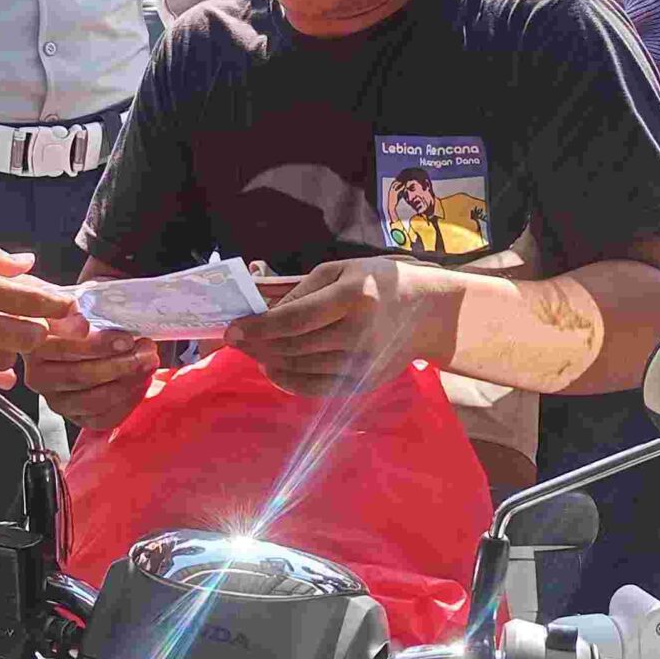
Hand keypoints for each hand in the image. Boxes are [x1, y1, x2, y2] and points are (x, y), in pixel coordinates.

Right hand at [26, 315, 162, 430]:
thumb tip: (98, 309)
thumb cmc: (80, 318)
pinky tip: (142, 380)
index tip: (127, 338)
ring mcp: (56, 401)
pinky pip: (105, 417)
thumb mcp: (76, 302)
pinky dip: (129, 399)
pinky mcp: (76, 418)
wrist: (80, 336)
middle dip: (121, 364)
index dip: (98, 345)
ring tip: (149, 361)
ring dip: (129, 380)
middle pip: (80, 376)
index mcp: (34, 347)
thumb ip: (80, 306)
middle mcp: (38, 377)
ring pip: (94, 399)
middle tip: (147, 349)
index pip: (63, 349)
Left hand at [223, 256, 456, 398]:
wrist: (426, 313)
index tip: (233, 330)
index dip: (259, 327)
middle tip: (235, 341)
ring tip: (251, 351)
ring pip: (301, 369)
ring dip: (269, 361)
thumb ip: (302, 289)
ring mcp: (362, 363)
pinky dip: (288, 381)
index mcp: (353, 297)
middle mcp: (358, 333)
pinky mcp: (363, 383)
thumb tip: (264, 312)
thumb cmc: (379, 283)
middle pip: (293, 346)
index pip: (295, 319)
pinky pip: (316, 388)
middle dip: (258, 345)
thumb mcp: (342, 270)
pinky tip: (273, 368)